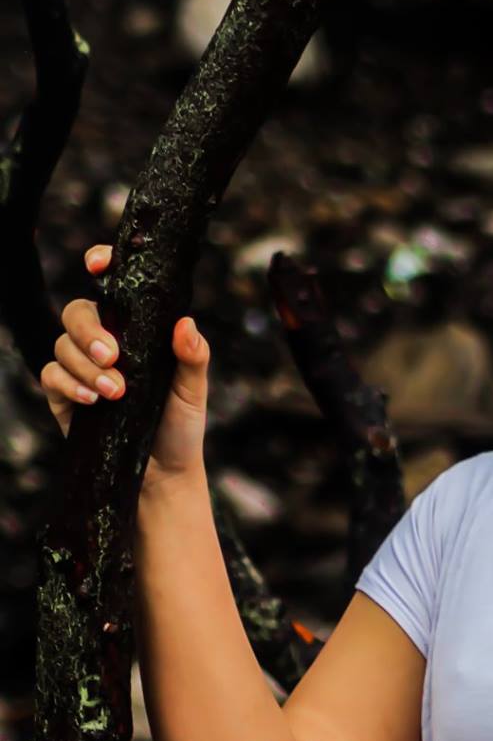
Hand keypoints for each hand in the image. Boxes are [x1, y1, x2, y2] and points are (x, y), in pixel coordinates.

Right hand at [40, 243, 209, 482]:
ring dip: (86, 365)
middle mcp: (104, 342)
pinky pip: (51, 375)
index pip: (111, 287)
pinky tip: (92, 400)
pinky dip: (69, 383)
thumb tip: (186, 324)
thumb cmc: (179, 427)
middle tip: (114, 357)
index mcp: (134, 329)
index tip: (99, 265)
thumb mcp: (193, 390)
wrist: (163, 475)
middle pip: (78, 313)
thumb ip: (193, 357)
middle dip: (90, 331)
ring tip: (116, 392)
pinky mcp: (64, 395)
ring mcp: (81, 367)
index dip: (101, 266)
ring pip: (62, 343)